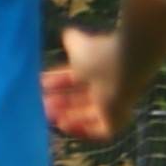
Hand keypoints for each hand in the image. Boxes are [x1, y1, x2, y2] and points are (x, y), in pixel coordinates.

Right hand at [43, 25, 147, 141]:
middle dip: (60, 102)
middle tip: (42, 104)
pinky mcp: (117, 119)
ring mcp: (113, 104)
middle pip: (81, 99)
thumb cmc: (101, 54)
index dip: (58, 81)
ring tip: (50, 116)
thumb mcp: (79, 45)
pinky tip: (64, 126)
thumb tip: (67, 34)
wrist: (125, 64)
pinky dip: (82, 130)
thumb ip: (72, 40)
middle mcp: (106, 87)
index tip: (41, 84)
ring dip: (68, 116)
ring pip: (88, 115)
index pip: (76, 78)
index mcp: (99, 69)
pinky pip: (99, 130)